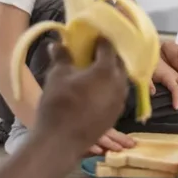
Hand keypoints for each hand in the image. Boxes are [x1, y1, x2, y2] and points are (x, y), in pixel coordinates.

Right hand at [34, 39, 129, 155]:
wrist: (61, 140)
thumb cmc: (58, 103)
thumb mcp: (57, 75)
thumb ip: (62, 57)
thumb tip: (58, 42)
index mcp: (107, 70)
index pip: (108, 48)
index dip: (101, 41)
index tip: (94, 38)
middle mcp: (119, 84)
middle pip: (119, 64)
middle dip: (110, 57)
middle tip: (96, 54)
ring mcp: (120, 101)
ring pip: (120, 81)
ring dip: (111, 74)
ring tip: (97, 72)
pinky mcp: (116, 115)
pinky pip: (117, 96)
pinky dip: (110, 89)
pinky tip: (97, 91)